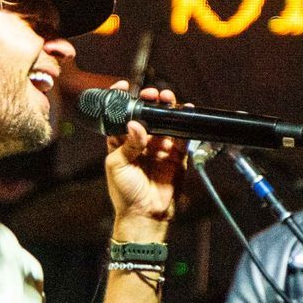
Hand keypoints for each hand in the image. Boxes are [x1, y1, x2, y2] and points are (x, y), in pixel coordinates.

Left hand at [104, 82, 183, 235]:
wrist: (144, 216)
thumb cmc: (124, 194)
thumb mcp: (117, 166)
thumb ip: (127, 144)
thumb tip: (136, 124)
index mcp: (120, 143)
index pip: (121, 116)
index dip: (123, 100)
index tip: (125, 87)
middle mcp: (140, 143)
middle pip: (146, 115)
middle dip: (150, 101)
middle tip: (153, 95)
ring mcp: (159, 148)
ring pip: (164, 122)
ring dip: (167, 109)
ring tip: (168, 99)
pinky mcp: (175, 156)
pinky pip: (181, 137)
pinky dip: (183, 124)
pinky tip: (184, 111)